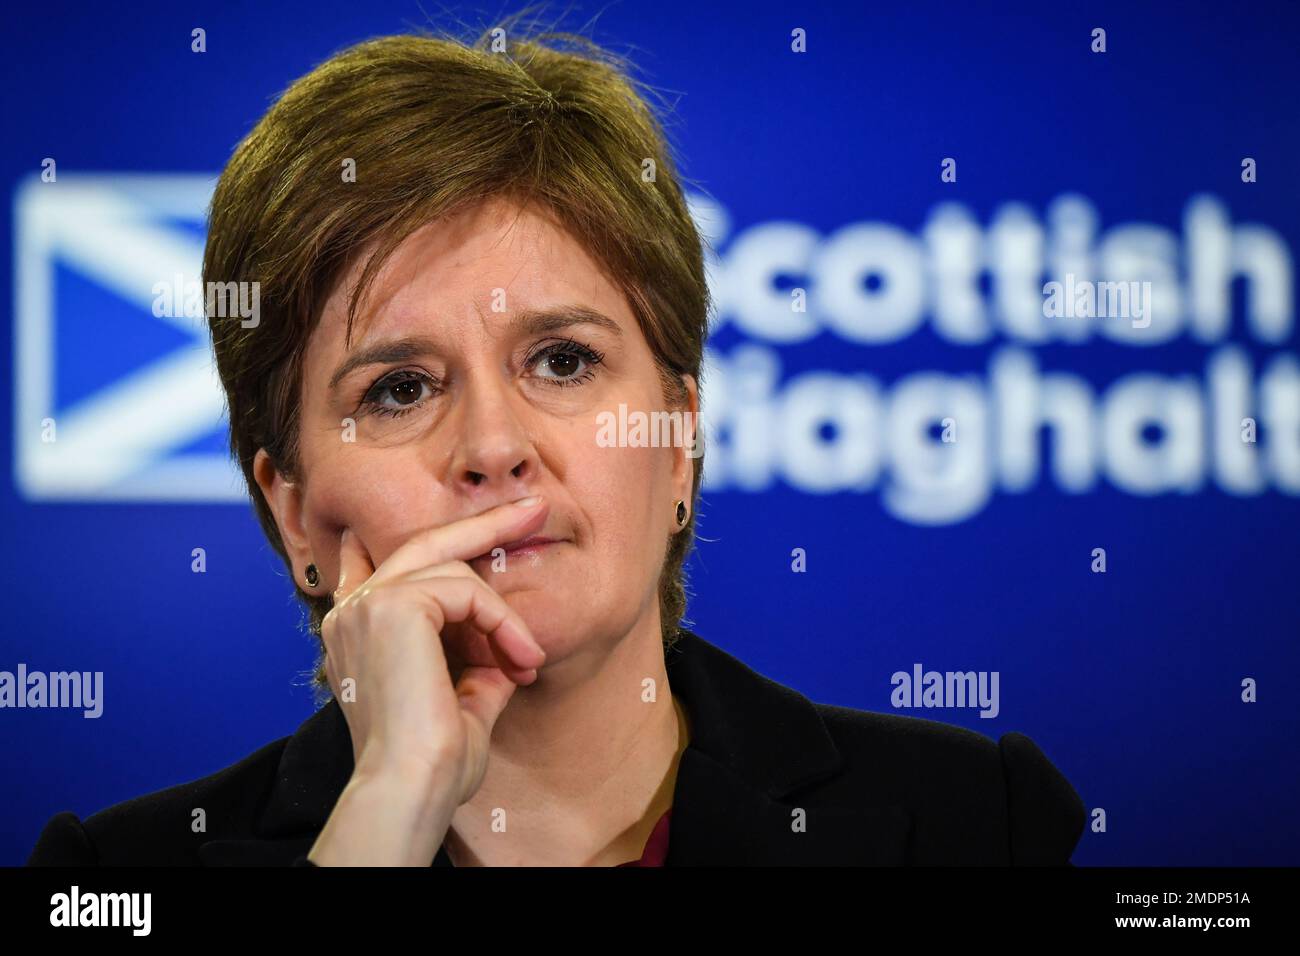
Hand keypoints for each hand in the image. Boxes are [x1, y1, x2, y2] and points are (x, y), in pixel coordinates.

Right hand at [307, 495, 549, 865]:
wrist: (410, 788)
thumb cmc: (432, 764)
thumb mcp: (461, 703)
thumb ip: (478, 666)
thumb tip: (509, 648)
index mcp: (356, 634)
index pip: (375, 566)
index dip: (418, 539)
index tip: (449, 518)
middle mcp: (353, 612)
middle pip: (425, 542)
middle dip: (486, 524)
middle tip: (536, 508)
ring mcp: (369, 604)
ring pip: (455, 567)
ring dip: (504, 616)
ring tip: (528, 659)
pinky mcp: (394, 605)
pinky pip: (467, 590)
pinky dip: (502, 622)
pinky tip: (520, 659)